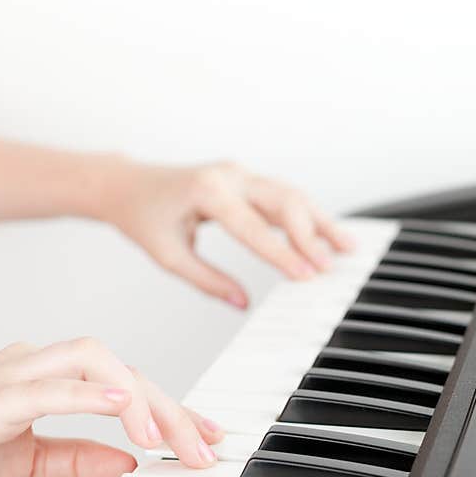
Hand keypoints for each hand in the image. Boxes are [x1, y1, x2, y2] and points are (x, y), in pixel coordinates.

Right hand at [0, 338, 222, 476]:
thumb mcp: (31, 462)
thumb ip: (79, 457)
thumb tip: (129, 464)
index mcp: (47, 378)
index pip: (125, 385)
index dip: (171, 409)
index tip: (206, 437)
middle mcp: (36, 365)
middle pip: (122, 369)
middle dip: (170, 409)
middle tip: (203, 449)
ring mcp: (13, 375)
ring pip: (93, 361)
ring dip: (138, 399)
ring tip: (166, 441)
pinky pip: (47, 387)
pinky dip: (87, 393)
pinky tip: (121, 407)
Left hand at [100, 160, 353, 307]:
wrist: (129, 185)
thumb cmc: (144, 218)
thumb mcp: (169, 255)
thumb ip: (207, 280)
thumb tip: (241, 303)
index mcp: (207, 192)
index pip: (252, 227)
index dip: (282, 254)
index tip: (306, 276)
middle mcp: (228, 175)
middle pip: (283, 201)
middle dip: (310, 235)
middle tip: (330, 267)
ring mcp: (239, 173)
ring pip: (290, 195)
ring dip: (318, 221)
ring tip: (346, 247)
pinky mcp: (245, 179)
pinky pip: (281, 195)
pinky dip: (305, 215)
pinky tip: (325, 234)